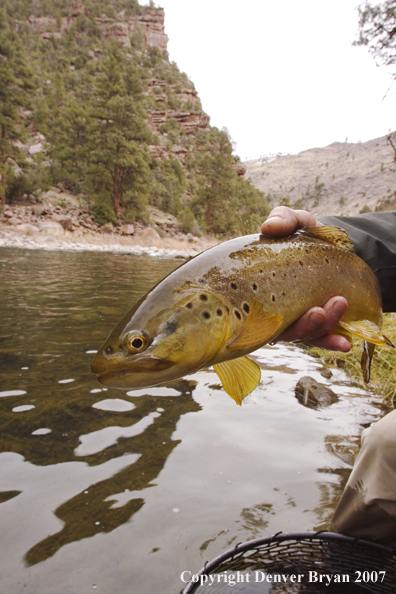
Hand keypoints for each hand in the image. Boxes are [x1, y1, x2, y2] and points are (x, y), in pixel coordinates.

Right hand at [261, 207, 350, 351]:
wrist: (333, 244)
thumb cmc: (304, 234)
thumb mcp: (295, 222)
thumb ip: (283, 219)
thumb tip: (268, 227)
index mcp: (259, 289)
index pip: (252, 312)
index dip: (260, 322)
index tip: (277, 316)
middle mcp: (273, 310)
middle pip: (282, 330)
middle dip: (302, 326)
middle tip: (319, 310)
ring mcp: (295, 319)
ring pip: (304, 334)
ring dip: (321, 328)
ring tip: (339, 304)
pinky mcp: (316, 324)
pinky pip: (321, 339)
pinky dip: (331, 342)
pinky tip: (344, 343)